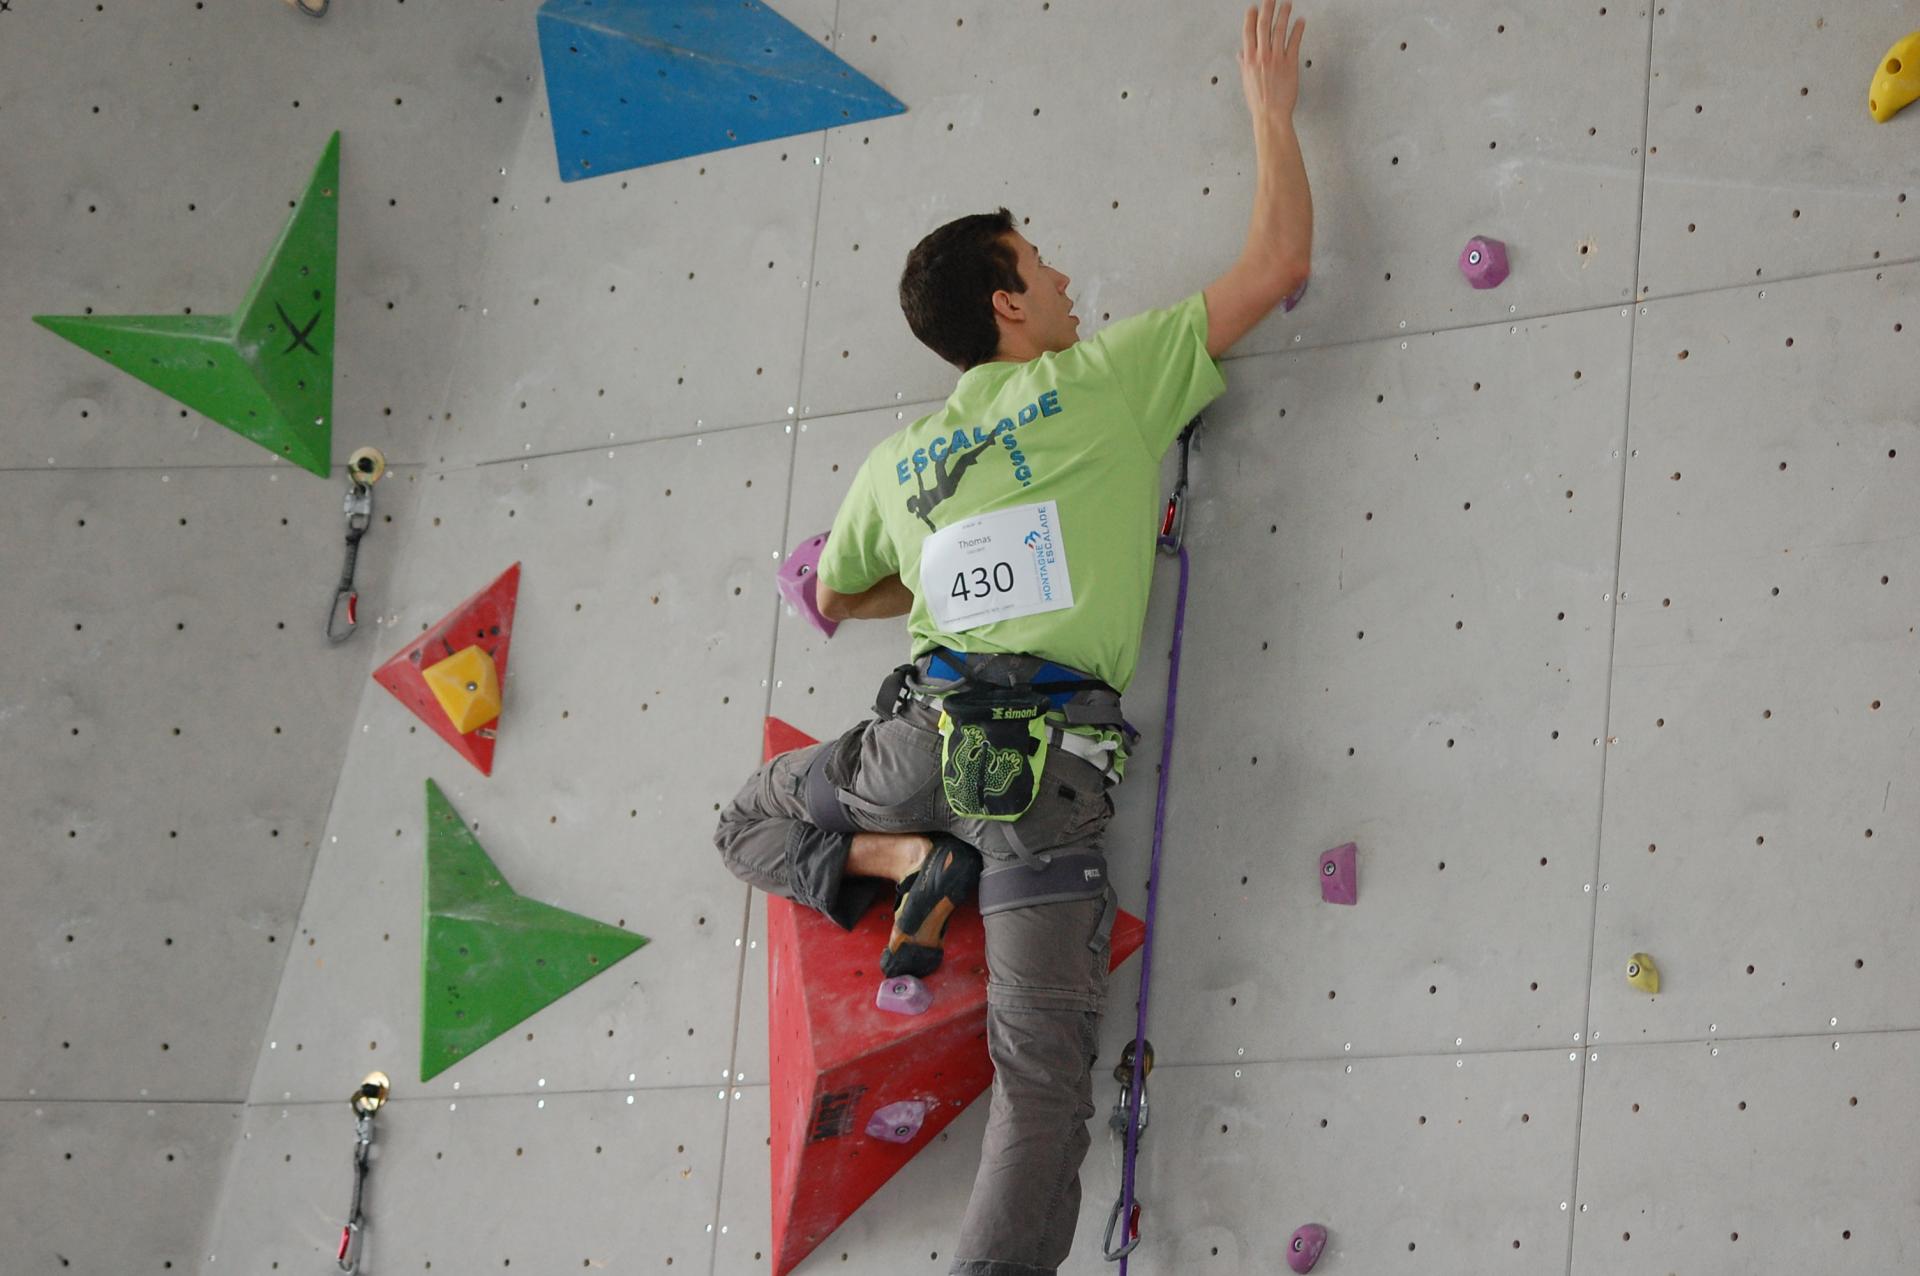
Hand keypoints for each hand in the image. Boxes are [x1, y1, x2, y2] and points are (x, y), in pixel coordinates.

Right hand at [1238, 0, 1305, 124]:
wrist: (1271, 114)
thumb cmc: (1259, 101)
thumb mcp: (1247, 81)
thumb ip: (1244, 64)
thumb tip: (1241, 54)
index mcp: (1249, 60)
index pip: (1248, 32)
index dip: (1251, 18)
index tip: (1253, 8)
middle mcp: (1262, 56)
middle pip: (1264, 26)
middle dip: (1267, 8)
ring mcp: (1276, 58)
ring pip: (1279, 30)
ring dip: (1284, 14)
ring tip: (1287, 4)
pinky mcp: (1290, 63)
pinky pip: (1294, 42)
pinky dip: (1298, 30)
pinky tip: (1300, 21)